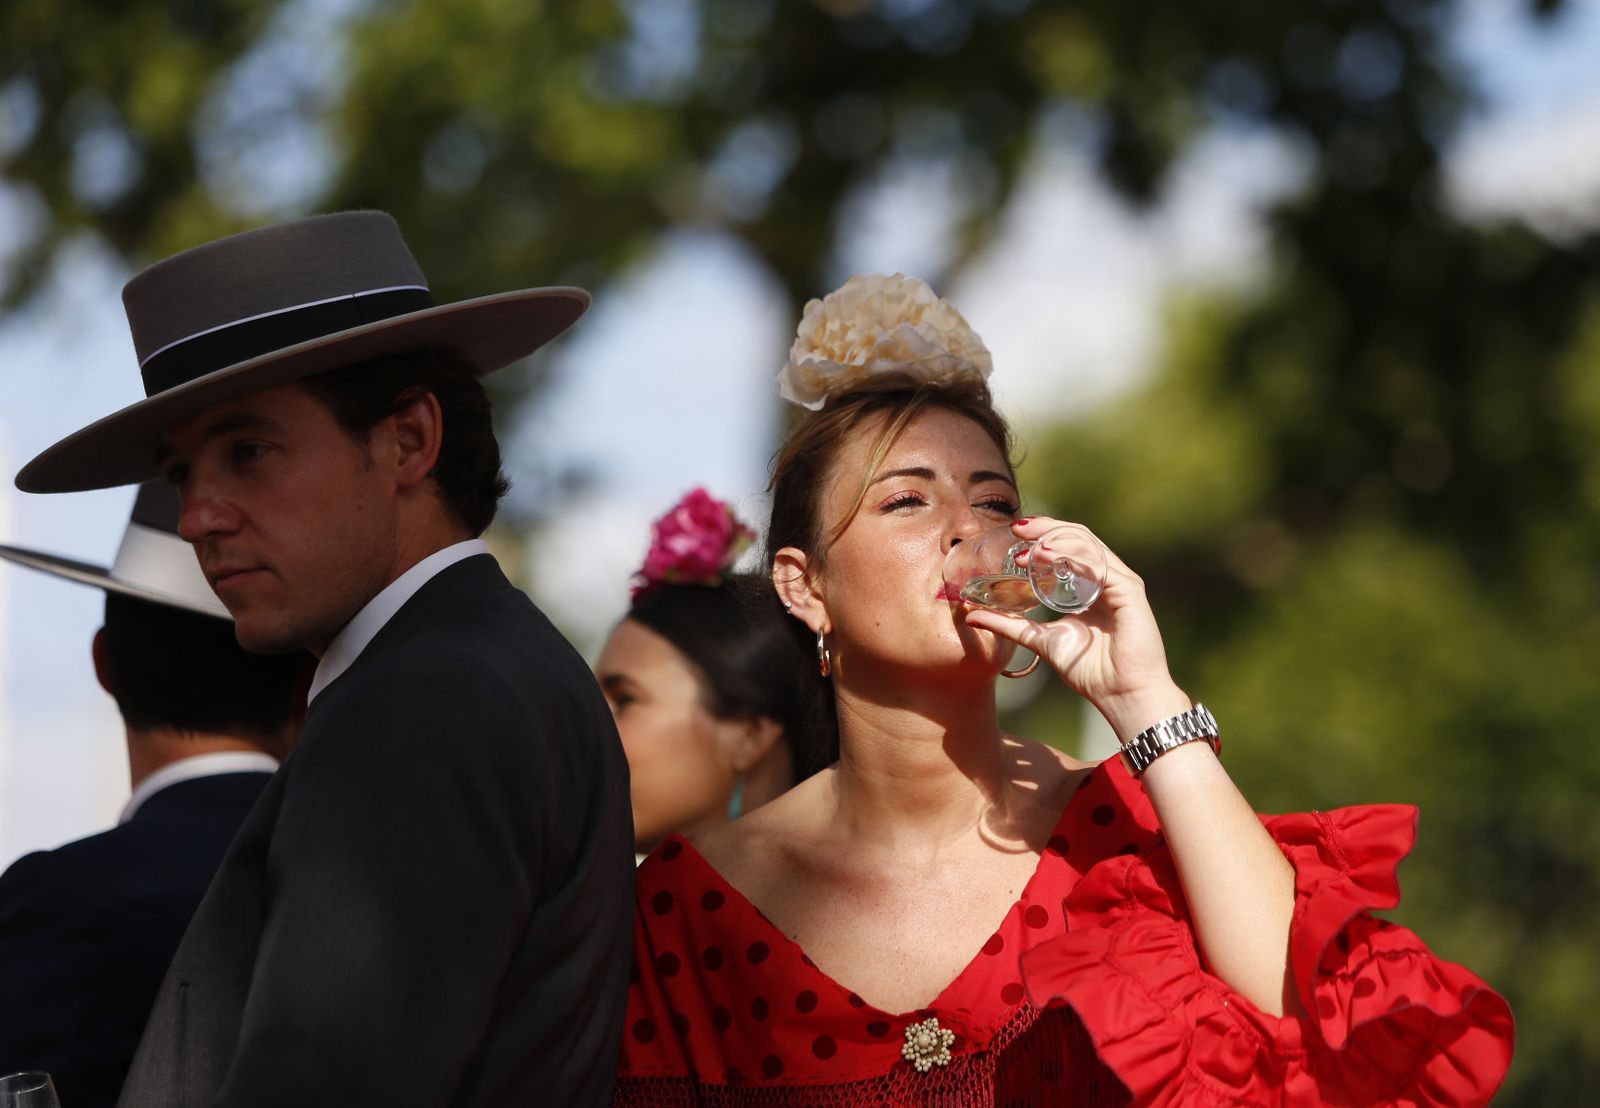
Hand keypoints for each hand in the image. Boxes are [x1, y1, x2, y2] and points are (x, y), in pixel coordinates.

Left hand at [962, 517, 1190, 739]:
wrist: (1121, 696)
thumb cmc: (1090, 671)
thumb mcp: (1041, 641)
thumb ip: (1010, 626)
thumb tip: (971, 615)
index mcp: (1091, 586)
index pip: (1069, 548)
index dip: (1042, 537)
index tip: (1014, 535)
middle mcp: (1108, 580)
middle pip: (1079, 539)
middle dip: (1047, 528)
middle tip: (1019, 528)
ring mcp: (1121, 583)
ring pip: (1089, 546)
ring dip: (1057, 539)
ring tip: (1030, 542)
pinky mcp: (1130, 592)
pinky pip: (1100, 566)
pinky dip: (1074, 557)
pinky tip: (1049, 556)